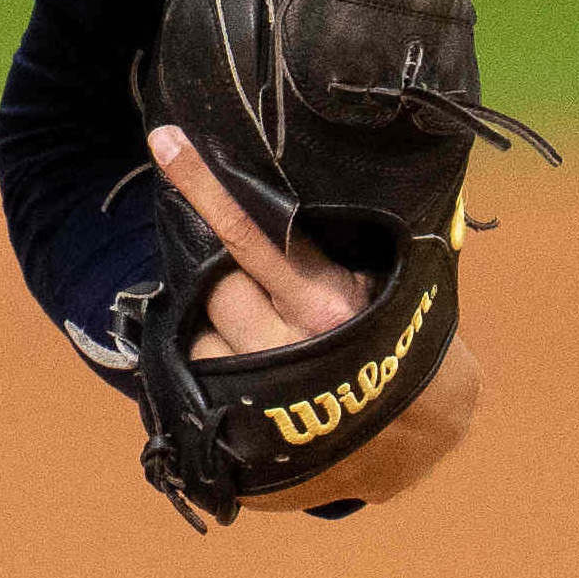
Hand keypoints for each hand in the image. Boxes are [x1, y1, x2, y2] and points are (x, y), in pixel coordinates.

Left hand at [146, 125, 486, 515]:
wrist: (412, 433)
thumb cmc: (397, 338)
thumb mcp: (382, 283)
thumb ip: (340, 243)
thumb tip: (297, 184)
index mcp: (325, 302)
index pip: (252, 233)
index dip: (206, 188)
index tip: (165, 144)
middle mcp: (287, 346)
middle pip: (217, 286)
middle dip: (228, 279)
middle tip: (262, 290)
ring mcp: (261, 394)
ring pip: (202, 337)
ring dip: (219, 329)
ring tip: (262, 337)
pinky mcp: (241, 429)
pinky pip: (200, 380)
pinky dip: (216, 366)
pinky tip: (248, 369)